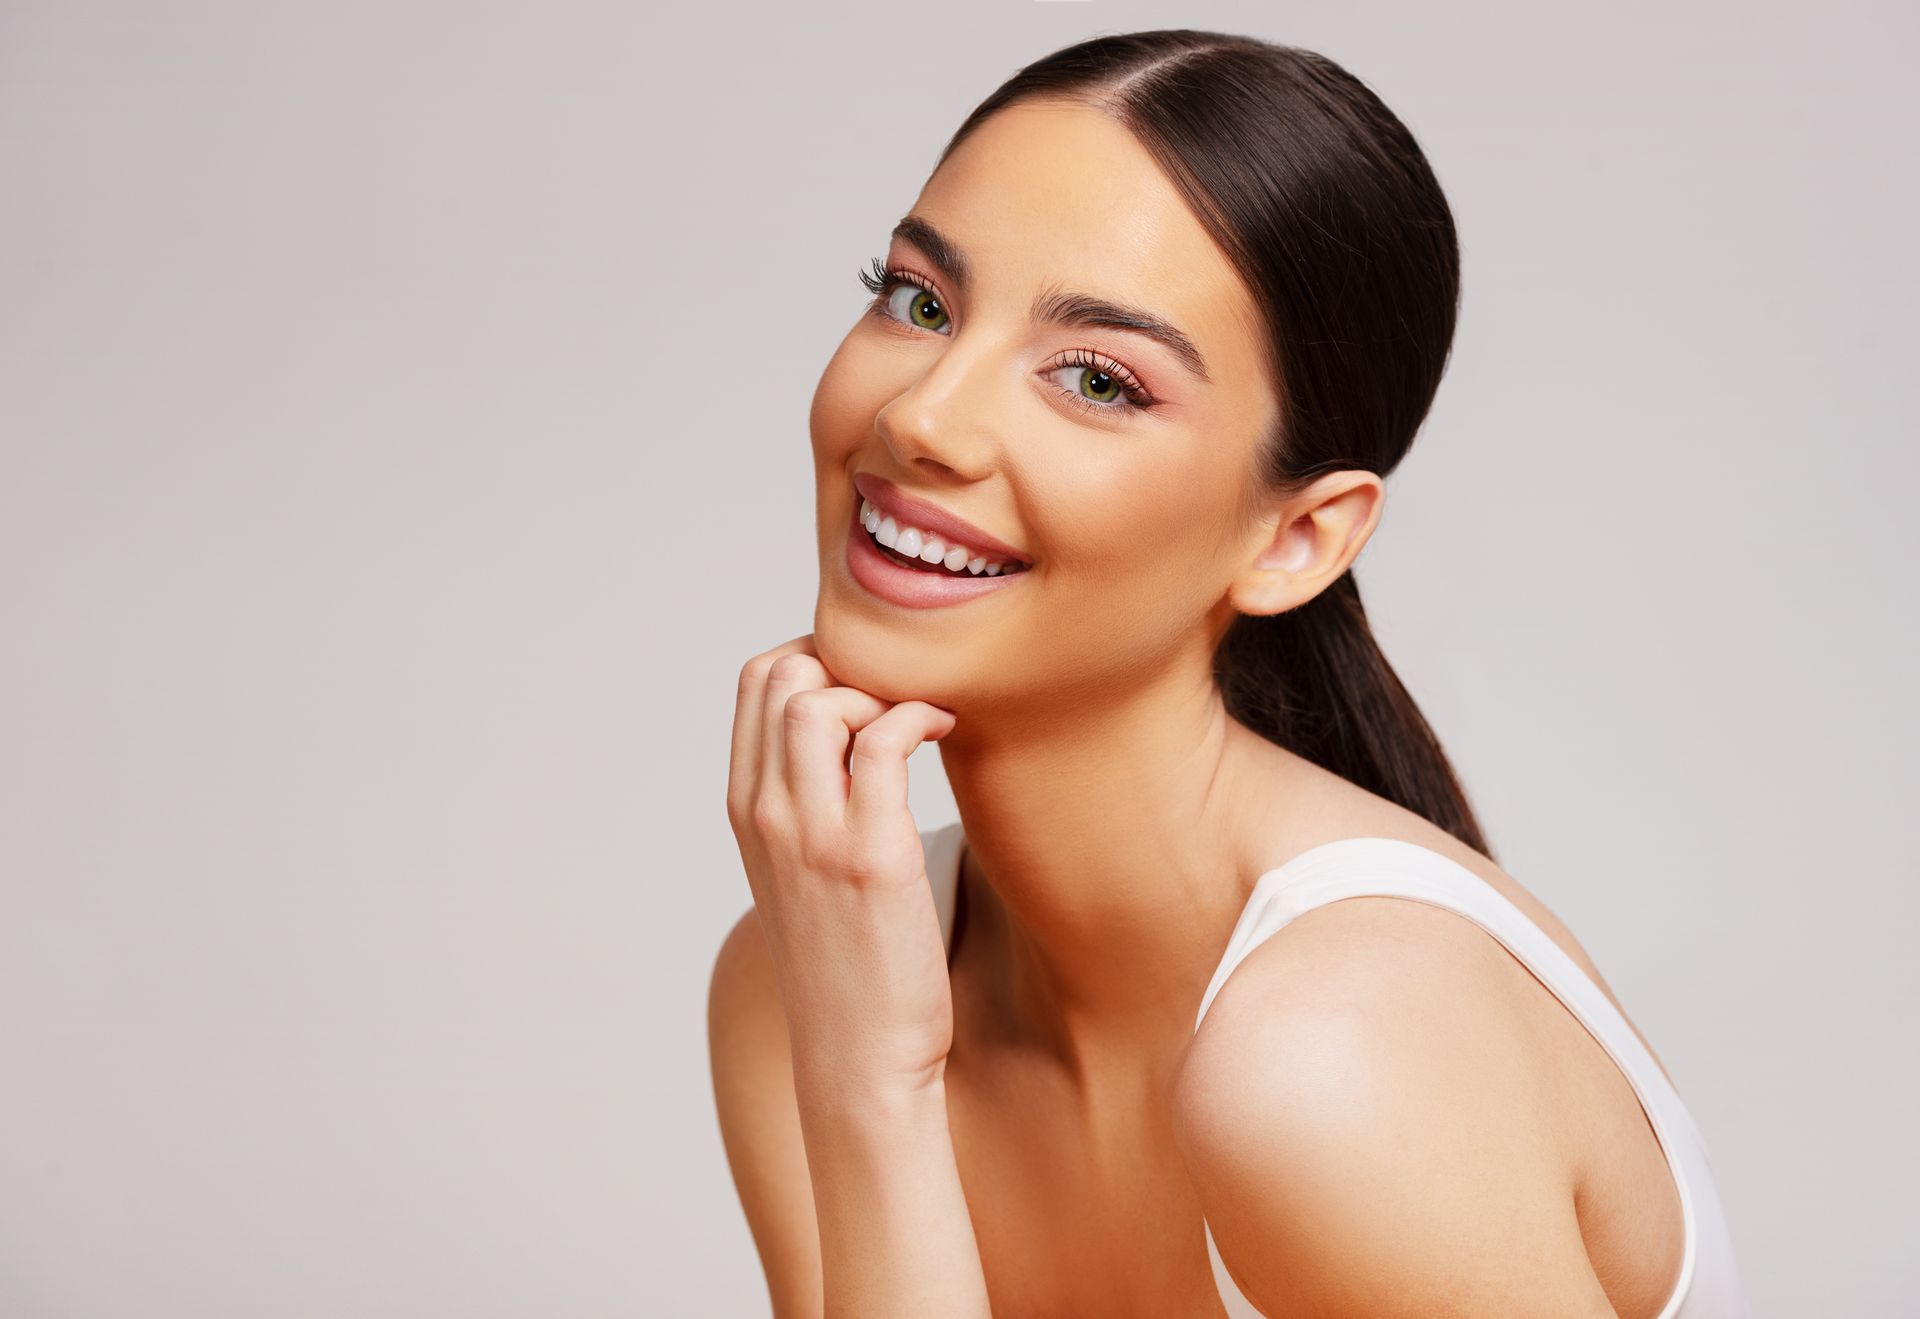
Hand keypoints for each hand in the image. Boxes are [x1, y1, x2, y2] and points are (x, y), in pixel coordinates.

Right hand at [726, 634, 959, 1101]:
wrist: (858, 1055)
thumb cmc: (845, 961)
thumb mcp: (799, 871)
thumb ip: (806, 801)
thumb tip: (850, 732)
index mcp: (746, 810)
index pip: (756, 682)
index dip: (817, 656)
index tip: (870, 678)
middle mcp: (767, 814)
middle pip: (783, 674)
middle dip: (848, 661)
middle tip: (900, 693)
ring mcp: (813, 834)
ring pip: (820, 700)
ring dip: (879, 689)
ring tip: (919, 719)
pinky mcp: (872, 856)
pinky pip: (883, 743)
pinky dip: (918, 716)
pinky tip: (944, 729)